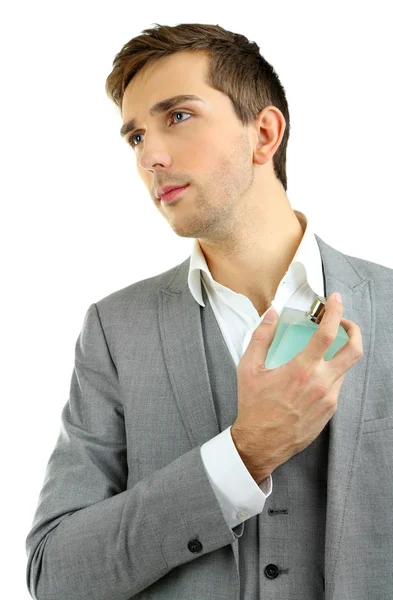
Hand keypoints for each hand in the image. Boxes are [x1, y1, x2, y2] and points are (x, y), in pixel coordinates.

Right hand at [231, 292, 363, 483]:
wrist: (260, 444)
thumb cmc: (253, 407)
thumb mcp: (249, 368)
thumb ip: (261, 337)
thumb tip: (270, 315)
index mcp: (301, 370)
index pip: (328, 334)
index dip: (335, 312)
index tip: (335, 300)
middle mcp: (320, 384)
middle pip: (353, 350)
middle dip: (353, 330)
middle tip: (343, 322)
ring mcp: (328, 400)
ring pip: (344, 369)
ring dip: (337, 354)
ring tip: (321, 351)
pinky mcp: (329, 412)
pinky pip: (336, 386)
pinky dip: (329, 374)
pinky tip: (312, 376)